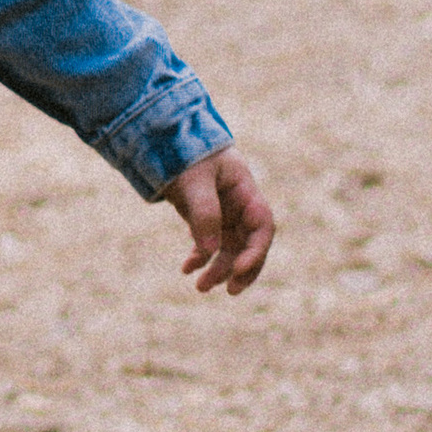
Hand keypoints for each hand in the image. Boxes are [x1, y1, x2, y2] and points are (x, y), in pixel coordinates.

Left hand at [166, 148, 274, 295]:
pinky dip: (199, 259)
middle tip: (229, 290)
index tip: (240, 269)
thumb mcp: (195, 180)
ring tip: (200, 287)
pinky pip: (208, 246)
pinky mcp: (207, 221)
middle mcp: (240, 207)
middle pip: (250, 245)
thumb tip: (209, 250)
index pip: (262, 226)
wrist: (169, 141)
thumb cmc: (187, 153)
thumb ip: (204, 212)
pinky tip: (185, 269)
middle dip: (242, 270)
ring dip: (218, 270)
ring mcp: (225, 215)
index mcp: (246, 192)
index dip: (256, 251)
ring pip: (229, 251)